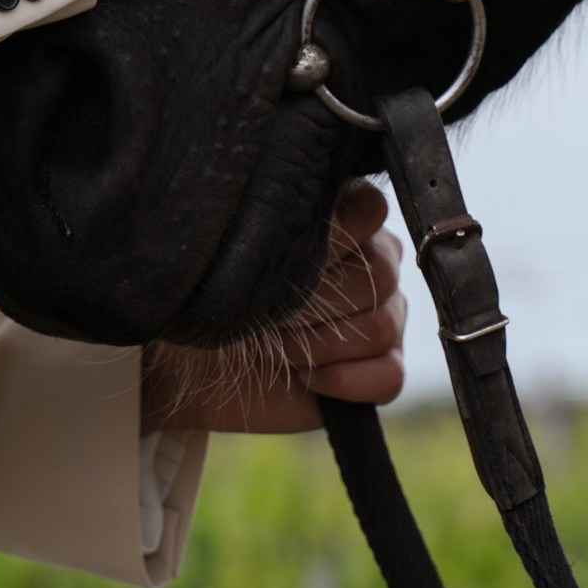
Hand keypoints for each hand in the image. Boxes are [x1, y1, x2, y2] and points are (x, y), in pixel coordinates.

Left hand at [139, 183, 405, 433]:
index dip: (329, 243)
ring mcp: (383, 312)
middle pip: (381, 274)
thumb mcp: (249, 256)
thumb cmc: (216, 297)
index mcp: (343, 215)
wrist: (195, 365)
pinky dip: (345, 382)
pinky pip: (391, 375)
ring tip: (279, 346)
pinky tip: (307, 377)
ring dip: (319, 346)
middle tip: (270, 315)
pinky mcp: (381, 366)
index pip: (369, 208)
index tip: (281, 264)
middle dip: (314, 305)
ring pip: (383, 326)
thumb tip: (366, 205)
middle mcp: (372, 258)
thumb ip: (308, 228)